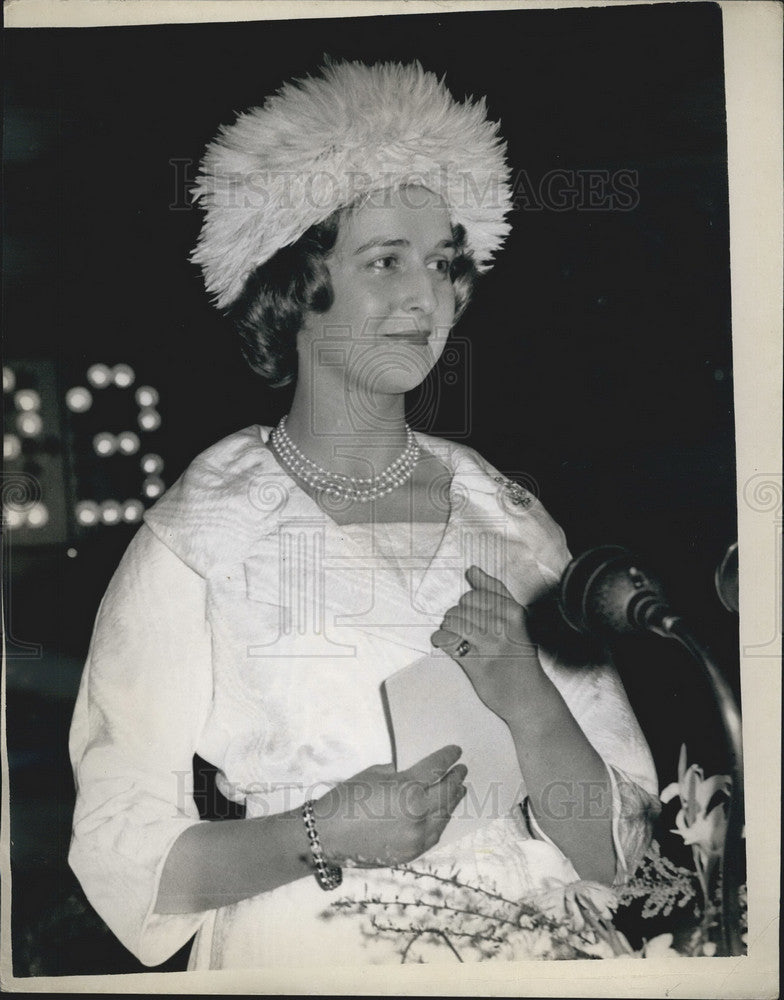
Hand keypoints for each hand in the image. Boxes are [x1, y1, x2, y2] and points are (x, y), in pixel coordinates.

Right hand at [313, 745, 466, 867]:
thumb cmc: (345, 799)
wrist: (326, 837)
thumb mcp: (374, 775)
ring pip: (444, 816)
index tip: (456, 751)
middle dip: (455, 779)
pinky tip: (443, 813)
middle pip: (446, 793)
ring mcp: (416, 837)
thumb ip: (400, 774)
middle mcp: (418, 815)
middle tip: (462, 770)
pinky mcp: (411, 853)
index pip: (436, 769)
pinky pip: (433, 835)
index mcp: (407, 789)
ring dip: (452, 801)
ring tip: (459, 790)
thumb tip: (416, 774)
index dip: (448, 757)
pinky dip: (441, 821)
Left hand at [430, 565, 541, 720]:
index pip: (473, 595)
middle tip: (467, 633)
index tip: (474, 619)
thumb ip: (494, 591)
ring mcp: (490, 645)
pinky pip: (447, 641)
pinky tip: (450, 647)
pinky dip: (441, 642)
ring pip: (452, 621)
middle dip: (457, 618)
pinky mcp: (477, 664)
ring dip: (449, 630)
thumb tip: (473, 570)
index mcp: (513, 611)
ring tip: (460, 640)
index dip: (468, 606)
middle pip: (460, 607)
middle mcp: (503, 626)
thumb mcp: (515, 619)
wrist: (528, 696)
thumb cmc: (518, 655)